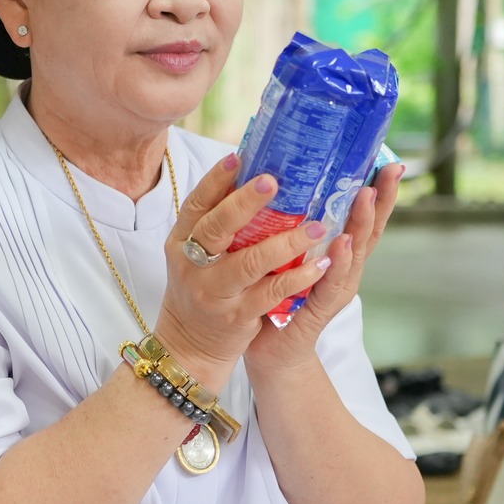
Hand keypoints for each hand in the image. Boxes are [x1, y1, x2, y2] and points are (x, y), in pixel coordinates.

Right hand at [155, 154, 332, 388]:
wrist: (188, 345)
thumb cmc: (202, 288)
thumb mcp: (195, 254)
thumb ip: (217, 223)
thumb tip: (249, 174)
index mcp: (182, 240)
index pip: (196, 204)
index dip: (216, 180)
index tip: (239, 157)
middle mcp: (193, 264)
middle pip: (217, 227)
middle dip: (246, 203)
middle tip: (274, 182)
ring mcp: (215, 292)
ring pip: (250, 262)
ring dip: (286, 242)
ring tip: (318, 226)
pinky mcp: (237, 316)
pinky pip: (271, 293)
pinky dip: (297, 277)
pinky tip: (321, 264)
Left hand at [250, 162, 402, 369]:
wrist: (268, 352)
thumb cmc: (275, 297)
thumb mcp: (285, 254)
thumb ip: (290, 225)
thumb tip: (280, 177)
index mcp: (337, 253)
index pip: (361, 217)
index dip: (376, 190)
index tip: (386, 160)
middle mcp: (344, 270)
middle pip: (369, 230)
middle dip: (381, 199)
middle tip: (390, 170)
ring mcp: (336, 290)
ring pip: (355, 252)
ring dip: (361, 224)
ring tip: (368, 196)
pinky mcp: (319, 311)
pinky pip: (329, 284)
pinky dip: (338, 263)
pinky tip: (342, 244)